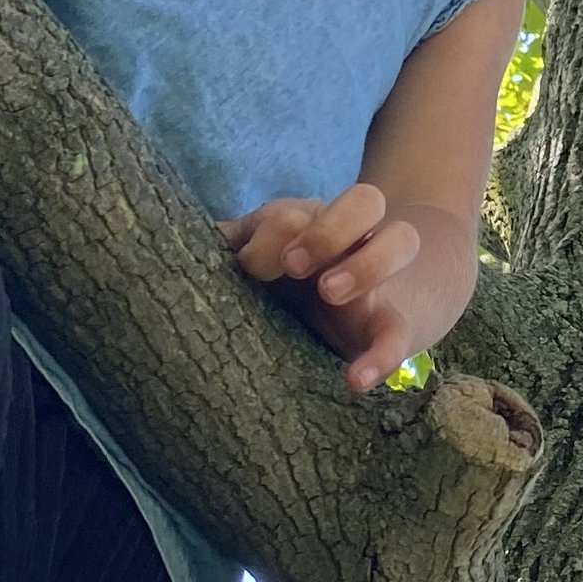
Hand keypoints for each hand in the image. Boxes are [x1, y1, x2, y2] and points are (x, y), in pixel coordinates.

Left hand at [220, 185, 432, 392]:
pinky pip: (399, 334)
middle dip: (327, 229)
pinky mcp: (393, 325)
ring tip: (329, 293)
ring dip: (366, 263)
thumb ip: (229, 250)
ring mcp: (379, 279)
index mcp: (312, 224)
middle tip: (294, 266)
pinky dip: (383, 356)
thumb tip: (180, 246)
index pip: (300, 210)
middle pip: (365, 200)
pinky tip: (356, 381)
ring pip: (401, 240)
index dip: (273, 231)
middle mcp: (353, 240)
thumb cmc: (300, 277)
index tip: (248, 264)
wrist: (380, 302)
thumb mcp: (263, 259)